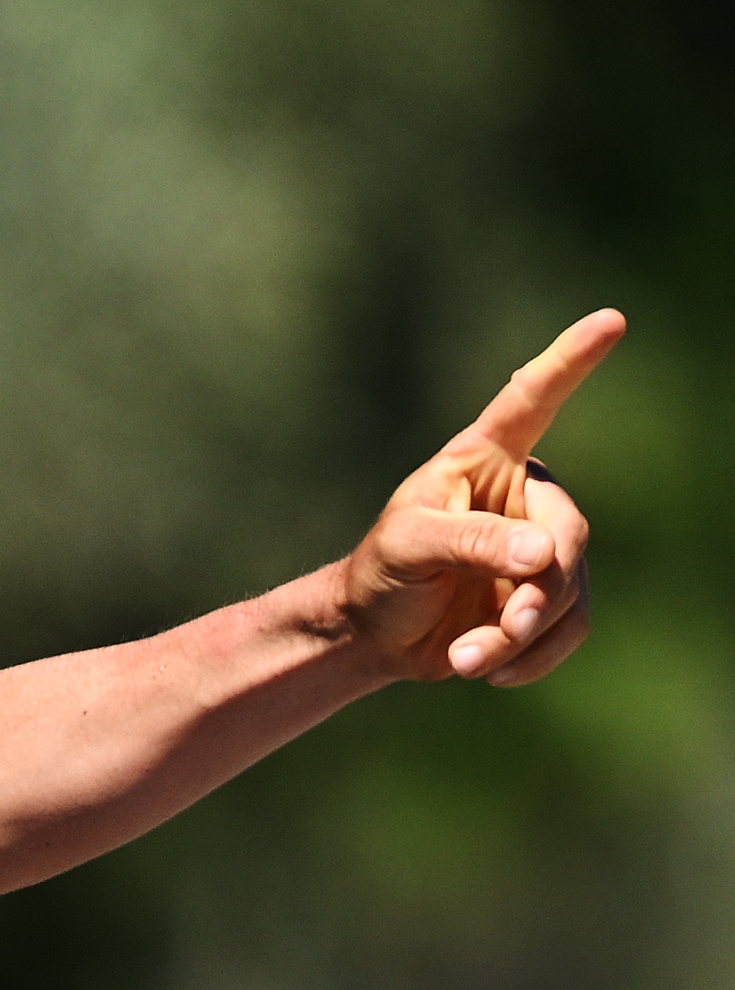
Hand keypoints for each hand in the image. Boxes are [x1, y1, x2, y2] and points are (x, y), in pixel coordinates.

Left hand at [335, 308, 613, 687]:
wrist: (376, 634)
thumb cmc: (381, 574)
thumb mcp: (409, 547)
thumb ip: (470, 543)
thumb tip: (544, 553)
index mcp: (485, 458)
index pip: (533, 399)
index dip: (572, 361)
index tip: (612, 319)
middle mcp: (525, 495)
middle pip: (567, 538)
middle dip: (533, 595)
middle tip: (495, 631)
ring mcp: (543, 546)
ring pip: (570, 592)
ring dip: (521, 635)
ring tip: (467, 659)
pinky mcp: (550, 596)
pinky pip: (571, 627)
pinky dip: (533, 656)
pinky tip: (487, 670)